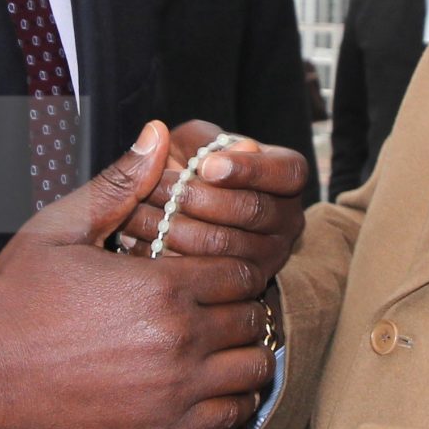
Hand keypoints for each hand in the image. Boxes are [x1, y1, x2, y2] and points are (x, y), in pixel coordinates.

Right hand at [0, 122, 274, 428]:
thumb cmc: (14, 299)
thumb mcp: (59, 228)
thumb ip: (118, 184)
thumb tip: (156, 134)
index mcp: (162, 285)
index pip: (240, 271)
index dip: (227, 266)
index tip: (205, 270)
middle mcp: (178, 339)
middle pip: (252, 319)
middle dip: (238, 308)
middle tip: (212, 306)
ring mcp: (174, 390)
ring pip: (252, 369)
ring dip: (242, 353)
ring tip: (214, 343)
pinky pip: (231, 415)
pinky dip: (230, 399)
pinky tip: (206, 383)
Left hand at [114, 119, 311, 281]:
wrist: (172, 214)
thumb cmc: (187, 169)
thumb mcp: (192, 144)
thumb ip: (202, 142)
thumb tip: (221, 153)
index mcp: (286, 175)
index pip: (289, 172)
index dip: (250, 168)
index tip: (207, 166)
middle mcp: (288, 218)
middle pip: (254, 209)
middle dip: (201, 197)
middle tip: (159, 188)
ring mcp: (270, 256)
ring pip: (227, 245)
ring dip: (177, 225)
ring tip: (139, 210)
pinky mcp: (242, 286)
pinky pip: (207, 275)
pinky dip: (169, 254)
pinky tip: (142, 239)